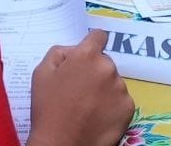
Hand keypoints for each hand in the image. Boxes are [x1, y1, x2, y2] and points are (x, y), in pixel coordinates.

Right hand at [27, 30, 134, 145]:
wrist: (62, 144)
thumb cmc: (48, 108)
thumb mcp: (41, 72)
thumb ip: (59, 53)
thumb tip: (74, 50)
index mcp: (86, 56)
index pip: (98, 36)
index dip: (91, 43)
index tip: (86, 55)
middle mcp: (108, 67)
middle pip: (104, 62)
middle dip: (94, 70)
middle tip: (79, 89)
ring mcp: (121, 88)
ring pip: (112, 81)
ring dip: (103, 88)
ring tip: (87, 106)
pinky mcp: (128, 108)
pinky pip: (120, 99)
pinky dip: (111, 105)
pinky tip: (97, 116)